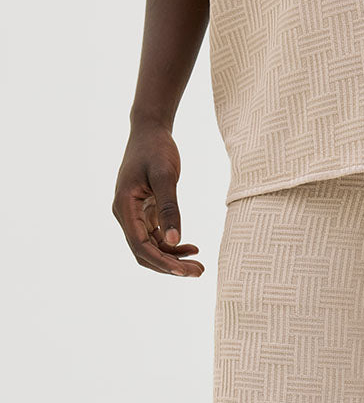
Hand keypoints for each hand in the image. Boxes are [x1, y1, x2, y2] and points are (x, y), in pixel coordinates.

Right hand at [112, 123, 202, 276]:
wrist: (150, 130)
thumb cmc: (156, 149)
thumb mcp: (166, 176)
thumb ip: (169, 208)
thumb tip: (173, 241)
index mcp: (124, 207)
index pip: (141, 246)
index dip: (163, 262)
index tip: (185, 272)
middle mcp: (125, 215)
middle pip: (145, 253)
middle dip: (170, 266)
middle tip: (199, 271)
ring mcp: (134, 215)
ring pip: (152, 249)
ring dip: (174, 259)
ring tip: (199, 265)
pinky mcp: (144, 214)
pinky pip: (157, 238)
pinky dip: (173, 246)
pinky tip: (192, 247)